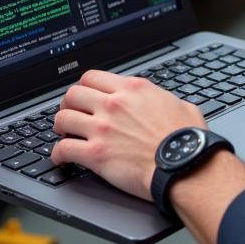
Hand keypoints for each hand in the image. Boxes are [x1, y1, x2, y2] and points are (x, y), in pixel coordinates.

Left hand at [51, 70, 205, 199]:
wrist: (184, 166)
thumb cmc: (186, 139)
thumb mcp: (178, 104)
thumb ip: (160, 97)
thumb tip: (159, 99)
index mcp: (132, 89)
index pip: (93, 77)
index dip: (84, 86)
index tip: (83, 96)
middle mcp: (114, 104)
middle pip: (73, 94)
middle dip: (68, 103)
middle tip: (69, 112)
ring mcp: (103, 128)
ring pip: (63, 118)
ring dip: (59, 125)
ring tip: (61, 132)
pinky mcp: (96, 154)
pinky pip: (65, 148)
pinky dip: (58, 154)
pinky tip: (61, 158)